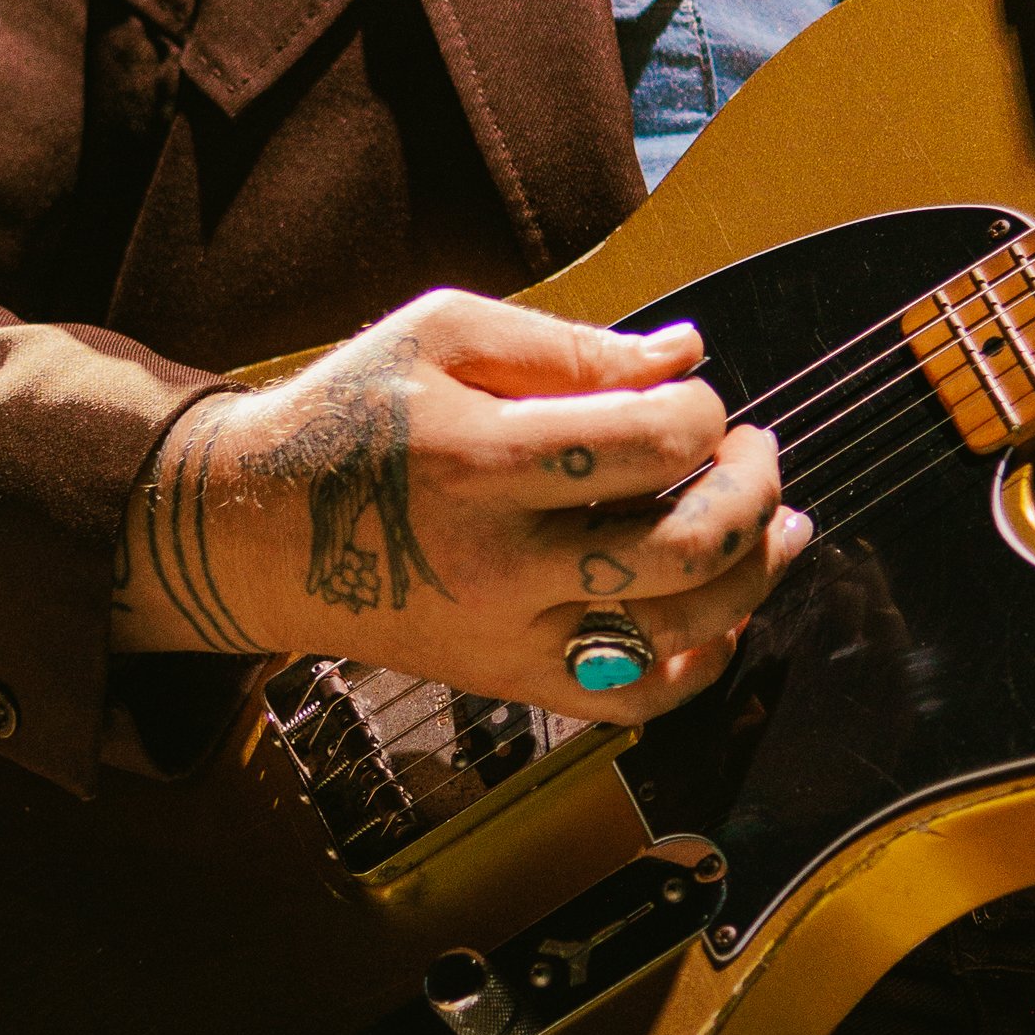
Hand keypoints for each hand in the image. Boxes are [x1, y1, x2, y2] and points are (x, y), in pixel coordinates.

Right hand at [111, 288, 808, 723]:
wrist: (256, 533)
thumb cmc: (351, 417)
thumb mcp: (440, 334)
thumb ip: (569, 344)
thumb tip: (686, 354)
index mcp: (483, 460)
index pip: (654, 440)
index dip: (704, 410)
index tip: (691, 396)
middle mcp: (503, 563)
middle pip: (686, 549)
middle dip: (752, 492)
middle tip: (754, 452)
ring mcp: (512, 637)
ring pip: (680, 634)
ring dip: (755, 576)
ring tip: (777, 527)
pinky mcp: (513, 684)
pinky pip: (636, 700)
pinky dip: (703, 662)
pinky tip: (723, 611)